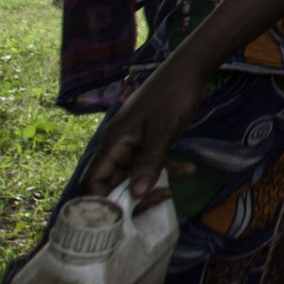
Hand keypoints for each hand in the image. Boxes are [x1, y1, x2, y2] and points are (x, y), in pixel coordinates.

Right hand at [82, 59, 204, 208]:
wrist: (189, 69)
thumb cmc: (173, 96)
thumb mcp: (163, 131)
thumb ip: (150, 162)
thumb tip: (136, 195)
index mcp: (112, 143)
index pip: (94, 182)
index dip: (104, 202)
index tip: (127, 213)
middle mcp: (116, 146)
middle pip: (112, 183)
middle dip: (134, 196)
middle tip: (162, 198)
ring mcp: (131, 144)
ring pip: (133, 175)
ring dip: (154, 182)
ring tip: (178, 185)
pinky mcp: (146, 141)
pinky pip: (148, 163)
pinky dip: (164, 169)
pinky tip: (188, 169)